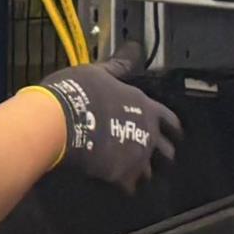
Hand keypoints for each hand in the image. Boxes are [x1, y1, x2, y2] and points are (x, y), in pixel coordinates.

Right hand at [40, 58, 181, 191]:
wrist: (58, 121)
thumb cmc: (79, 92)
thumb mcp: (99, 73)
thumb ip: (120, 65)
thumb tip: (135, 46)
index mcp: (145, 107)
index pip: (170, 120)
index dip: (173, 127)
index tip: (175, 134)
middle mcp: (148, 133)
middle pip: (166, 151)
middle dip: (161, 154)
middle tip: (151, 157)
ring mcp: (136, 157)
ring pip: (149, 172)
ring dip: (141, 172)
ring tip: (131, 172)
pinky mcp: (121, 176)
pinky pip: (129, 187)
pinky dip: (123, 185)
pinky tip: (113, 182)